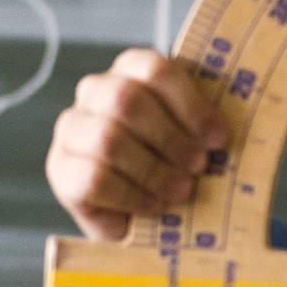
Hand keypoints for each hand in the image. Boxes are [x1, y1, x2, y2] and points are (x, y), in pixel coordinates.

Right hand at [45, 47, 230, 241]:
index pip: (155, 69)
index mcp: (131, 72)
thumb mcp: (196, 140)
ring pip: (107, 139)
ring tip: (180, 191)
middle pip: (127, 100)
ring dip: (153, 170)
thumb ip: (205, 126)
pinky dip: (130, 195)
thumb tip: (226, 131)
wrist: (142, 217)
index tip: (218, 139)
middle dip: (171, 138)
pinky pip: (94, 178)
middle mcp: (95, 93)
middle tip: (199, 167)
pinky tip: (152, 205)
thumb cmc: (176, 168)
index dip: (190, 105)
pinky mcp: (61, 169)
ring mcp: (72, 129)